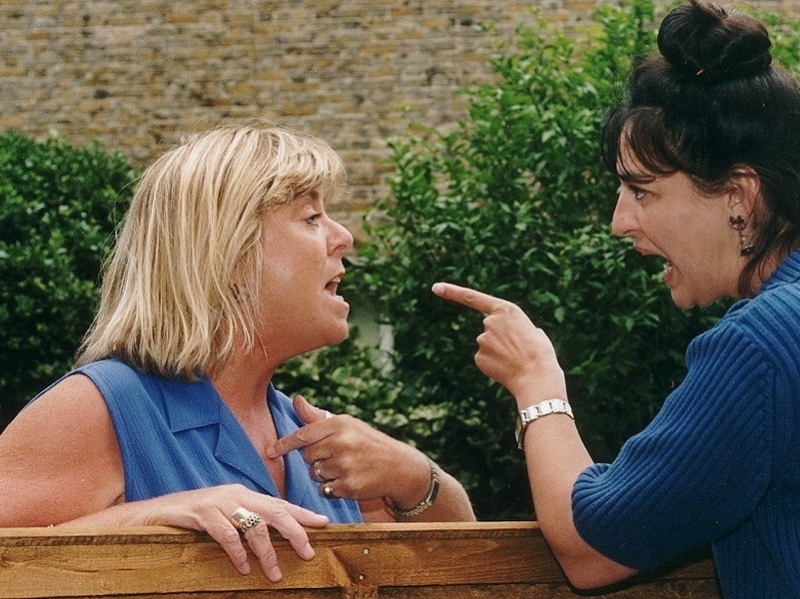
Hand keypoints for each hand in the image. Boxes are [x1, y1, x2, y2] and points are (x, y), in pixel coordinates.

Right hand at [137, 484, 327, 580]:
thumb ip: (246, 521)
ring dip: (267, 552)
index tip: (324, 523)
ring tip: (274, 574)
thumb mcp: (224, 515)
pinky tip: (243, 568)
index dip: (302, 513)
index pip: (279, 503)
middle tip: (308, 552)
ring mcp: (218, 502)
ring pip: (253, 525)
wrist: (152, 512)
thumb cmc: (192, 518)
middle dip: (295, 532)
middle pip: (274, 511)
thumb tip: (273, 536)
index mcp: (244, 494)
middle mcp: (235, 494)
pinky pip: (226, 533)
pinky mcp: (200, 513)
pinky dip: (237, 552)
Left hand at [266, 396, 429, 510]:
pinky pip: (326, 490)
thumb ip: (317, 417)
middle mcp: (340, 442)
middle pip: (307, 457)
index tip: (269, 452)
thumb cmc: (369, 443)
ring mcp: (345, 465)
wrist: (400, 467)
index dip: (283, 445)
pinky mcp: (349, 486)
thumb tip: (296, 400)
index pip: (303, 435)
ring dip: (326, 475)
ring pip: (316, 474)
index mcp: (339, 424)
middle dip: (317, 459)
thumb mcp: (347, 425)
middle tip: (337, 457)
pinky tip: (352, 481)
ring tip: (348, 468)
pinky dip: (335, 489)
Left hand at [431, 282, 565, 400]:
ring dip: (499, 353)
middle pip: (489, 329)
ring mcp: (482, 339)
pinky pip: (484, 359)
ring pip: (487, 345)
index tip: (435, 287)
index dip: (452, 292)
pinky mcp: (478, 357)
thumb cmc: (541, 354)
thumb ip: (517, 327)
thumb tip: (512, 335)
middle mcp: (489, 322)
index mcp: (506, 309)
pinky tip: (506, 369)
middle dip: (501, 339)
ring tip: (516, 360)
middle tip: (519, 350)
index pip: (473, 298)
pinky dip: (494, 365)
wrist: (537, 377)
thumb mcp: (533, 332)